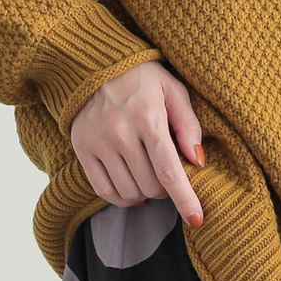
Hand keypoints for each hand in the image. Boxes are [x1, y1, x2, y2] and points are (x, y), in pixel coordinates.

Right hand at [70, 59, 205, 225]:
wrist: (94, 61)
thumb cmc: (142, 78)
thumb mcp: (172, 90)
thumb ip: (188, 125)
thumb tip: (198, 161)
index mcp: (147, 117)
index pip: (169, 171)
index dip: (184, 199)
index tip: (196, 219)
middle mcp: (120, 131)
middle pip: (151, 188)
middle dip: (165, 189)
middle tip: (165, 171)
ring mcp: (98, 141)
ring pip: (130, 193)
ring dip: (144, 193)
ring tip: (146, 173)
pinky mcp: (82, 148)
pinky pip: (105, 192)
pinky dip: (123, 197)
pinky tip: (130, 184)